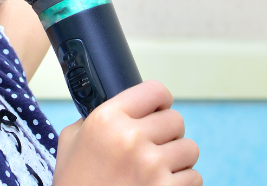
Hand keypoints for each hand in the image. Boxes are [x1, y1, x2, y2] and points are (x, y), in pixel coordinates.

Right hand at [53, 80, 201, 185]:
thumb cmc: (76, 183)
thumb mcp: (71, 142)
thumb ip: (94, 119)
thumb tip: (121, 107)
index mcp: (107, 119)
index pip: (155, 90)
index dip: (159, 101)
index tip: (157, 110)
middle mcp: (131, 138)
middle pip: (176, 120)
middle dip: (167, 134)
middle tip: (153, 147)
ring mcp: (152, 166)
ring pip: (189, 149)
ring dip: (177, 159)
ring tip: (157, 170)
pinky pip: (194, 177)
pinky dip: (182, 183)